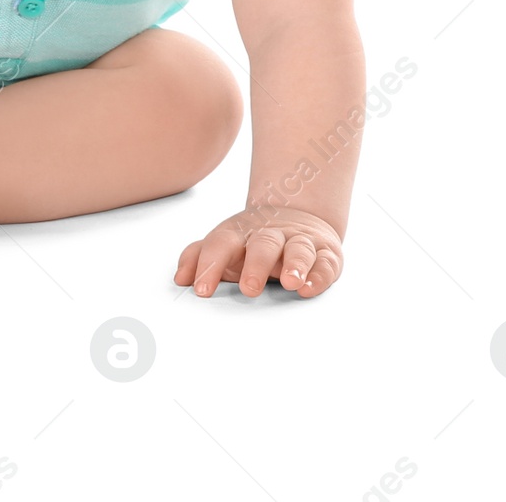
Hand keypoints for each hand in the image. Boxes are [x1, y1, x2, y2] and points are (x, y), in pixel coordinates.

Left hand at [174, 207, 343, 299]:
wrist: (297, 215)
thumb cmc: (252, 241)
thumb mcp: (225, 245)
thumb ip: (199, 258)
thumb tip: (179, 278)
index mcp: (241, 233)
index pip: (222, 243)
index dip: (209, 265)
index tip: (201, 290)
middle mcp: (270, 234)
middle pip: (262, 244)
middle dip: (256, 265)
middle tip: (249, 289)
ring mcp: (299, 241)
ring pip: (298, 248)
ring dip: (295, 264)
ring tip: (290, 283)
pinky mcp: (326, 253)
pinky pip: (325, 262)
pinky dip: (319, 274)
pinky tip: (310, 287)